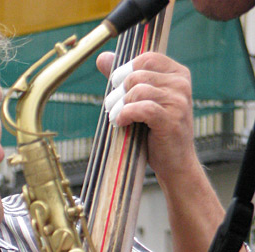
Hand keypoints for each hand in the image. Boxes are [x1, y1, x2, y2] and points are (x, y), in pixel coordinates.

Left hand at [97, 51, 195, 186]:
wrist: (176, 163)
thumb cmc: (157, 133)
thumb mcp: (143, 101)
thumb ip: (125, 78)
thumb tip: (102, 57)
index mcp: (178, 73)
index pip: (146, 58)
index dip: (125, 71)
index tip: (117, 88)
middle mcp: (181, 83)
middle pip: (138, 75)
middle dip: (119, 92)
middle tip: (113, 108)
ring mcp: (178, 101)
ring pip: (137, 90)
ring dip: (120, 106)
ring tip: (117, 118)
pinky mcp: (171, 119)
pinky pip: (141, 108)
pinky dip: (126, 115)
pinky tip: (121, 123)